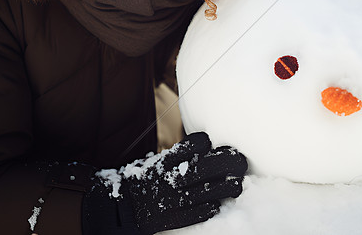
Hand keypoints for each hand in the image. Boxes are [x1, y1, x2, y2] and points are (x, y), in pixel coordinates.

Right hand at [83, 132, 247, 234]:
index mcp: (165, 161)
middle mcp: (168, 178)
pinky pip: (196, 213)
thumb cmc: (145, 181)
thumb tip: (209, 147)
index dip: (206, 143)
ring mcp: (170, 199)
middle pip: (204, 167)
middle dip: (227, 163)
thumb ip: (179, 156)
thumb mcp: (156, 162)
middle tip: (241, 161)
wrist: (120, 209)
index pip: (194, 145)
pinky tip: (217, 204)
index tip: (214, 145)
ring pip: (205, 191)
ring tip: (236, 185)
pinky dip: (209, 207)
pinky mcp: (172, 218)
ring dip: (226, 187)